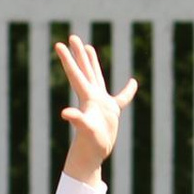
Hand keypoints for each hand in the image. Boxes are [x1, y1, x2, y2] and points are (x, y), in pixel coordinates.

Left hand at [58, 34, 139, 182]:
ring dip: (92, 63)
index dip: (68, 59)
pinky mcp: (110, 112)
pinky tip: (133, 83)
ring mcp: (101, 103)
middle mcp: (92, 97)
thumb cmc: (91, 144)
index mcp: (87, 98)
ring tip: (88, 47)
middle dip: (78, 54)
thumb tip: (66, 113)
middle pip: (84, 70)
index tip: (59, 44)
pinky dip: (128, 91)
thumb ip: (78, 120)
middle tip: (72, 37)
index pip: (76, 74)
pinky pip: (121, 99)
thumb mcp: (86, 130)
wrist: (95, 155)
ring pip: (96, 77)